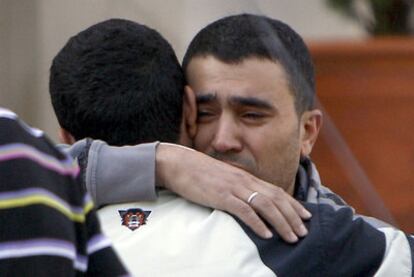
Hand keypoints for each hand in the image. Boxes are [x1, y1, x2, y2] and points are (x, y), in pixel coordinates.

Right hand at [156, 143, 310, 241]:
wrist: (179, 163)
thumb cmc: (199, 172)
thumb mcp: (223, 178)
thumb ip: (236, 187)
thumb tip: (247, 200)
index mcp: (245, 177)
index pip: (276, 191)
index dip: (292, 204)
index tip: (305, 215)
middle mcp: (244, 181)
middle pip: (276, 199)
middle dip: (293, 216)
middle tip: (304, 232)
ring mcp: (234, 188)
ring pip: (266, 205)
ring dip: (281, 222)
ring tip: (292, 236)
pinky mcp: (222, 196)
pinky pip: (244, 211)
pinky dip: (258, 223)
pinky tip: (267, 234)